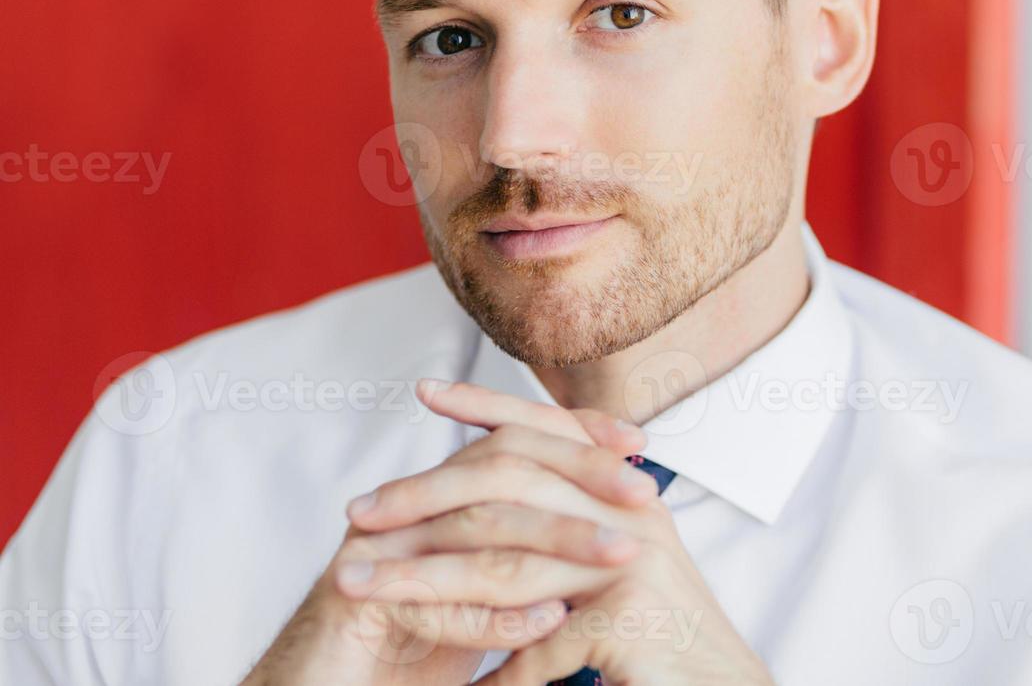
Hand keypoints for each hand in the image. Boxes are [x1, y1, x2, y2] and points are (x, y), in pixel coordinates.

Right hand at [239, 385, 644, 685]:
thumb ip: (532, 553)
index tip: (639, 448)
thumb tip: (613, 518)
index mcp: (434, 497)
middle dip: (578, 478)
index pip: (512, 442)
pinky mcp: (353, 598)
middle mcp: (405, 509)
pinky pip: (431, 597)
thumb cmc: (413, 651)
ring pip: (475, 528)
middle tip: (644, 496)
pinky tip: (548, 620)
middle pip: (499, 467)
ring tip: (620, 555)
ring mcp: (375, 549)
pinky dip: (494, 615)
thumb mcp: (488, 594)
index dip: (575, 438)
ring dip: (556, 541)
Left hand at [340, 381, 775, 684]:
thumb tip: (489, 494)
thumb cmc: (657, 640)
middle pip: (508, 487)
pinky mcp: (627, 620)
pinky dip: (492, 672)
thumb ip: (562, 529)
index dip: (488, 405)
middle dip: (423, 497)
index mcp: (623, 493)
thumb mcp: (608, 569)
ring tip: (355, 588)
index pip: (549, 430)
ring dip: (418, 581)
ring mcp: (631, 562)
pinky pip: (534, 642)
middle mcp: (632, 512)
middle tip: (357, 513)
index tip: (426, 391)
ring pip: (502, 566)